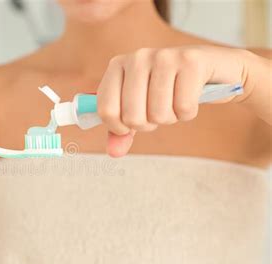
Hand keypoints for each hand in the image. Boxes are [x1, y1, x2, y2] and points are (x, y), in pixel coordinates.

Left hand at [97, 46, 247, 156]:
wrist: (214, 68)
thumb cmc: (169, 90)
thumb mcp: (140, 109)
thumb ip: (122, 131)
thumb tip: (114, 152)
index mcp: (117, 65)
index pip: (106, 109)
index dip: (118, 128)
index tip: (129, 127)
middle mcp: (138, 57)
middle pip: (132, 116)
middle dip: (148, 125)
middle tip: (158, 112)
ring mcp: (164, 56)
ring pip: (158, 114)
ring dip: (170, 118)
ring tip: (175, 102)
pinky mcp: (191, 61)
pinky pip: (184, 108)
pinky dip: (188, 112)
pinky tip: (191, 97)